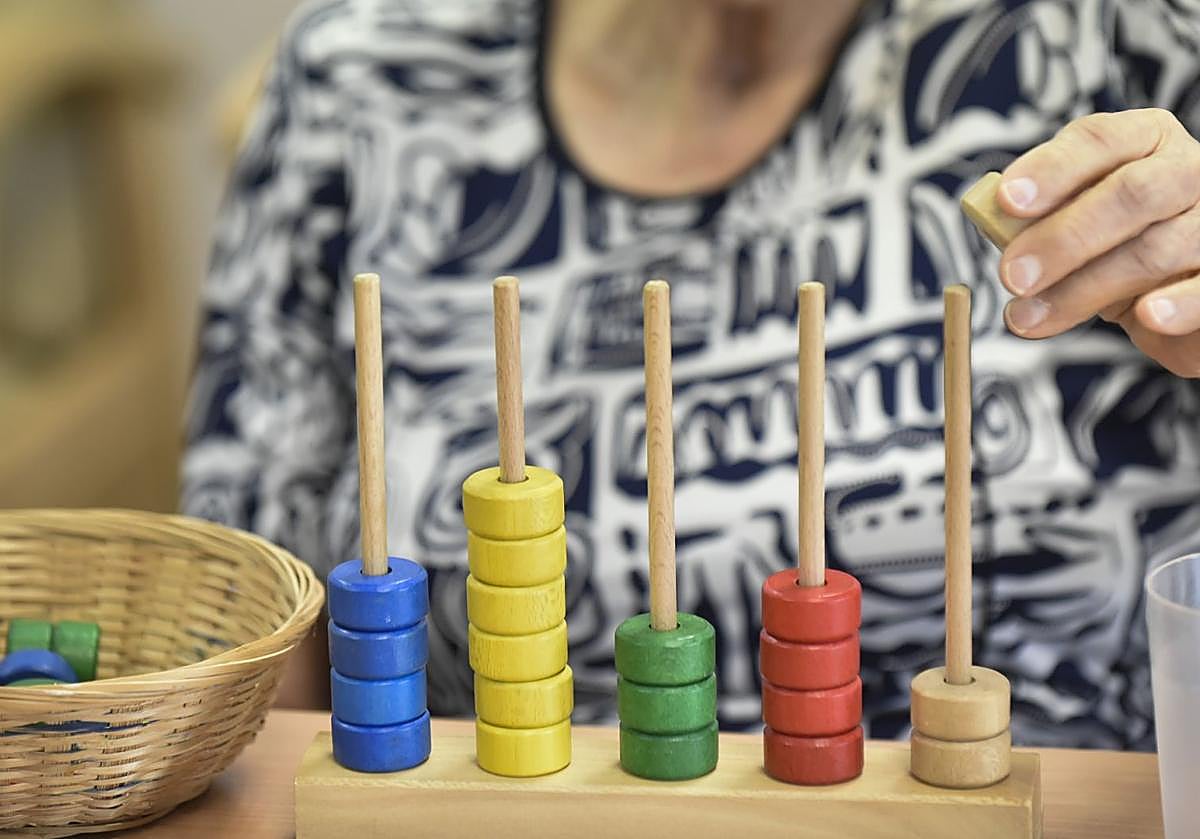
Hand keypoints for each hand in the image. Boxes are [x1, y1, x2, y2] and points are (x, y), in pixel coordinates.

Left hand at [994, 108, 1199, 376]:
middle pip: (1131, 193)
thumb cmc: (1116, 249)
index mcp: (1145, 141)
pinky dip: (1176, 304)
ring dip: (1083, 289)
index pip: (1098, 140)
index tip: (1007, 200)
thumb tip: (997, 224)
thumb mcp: (1076, 228)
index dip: (1052, 168)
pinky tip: (1146, 316)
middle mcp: (1189, 170)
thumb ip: (1044, 220)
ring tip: (1029, 318)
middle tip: (1012, 275)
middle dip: (1063, 237)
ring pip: (1156, 249)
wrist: (1180, 297)